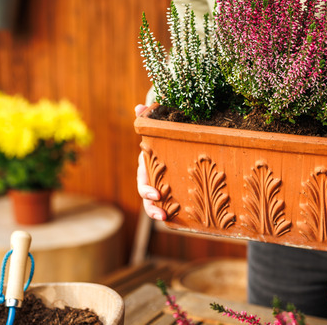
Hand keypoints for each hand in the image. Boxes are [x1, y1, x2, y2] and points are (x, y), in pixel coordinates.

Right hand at [135, 104, 166, 220]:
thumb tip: (140, 107)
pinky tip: (187, 218)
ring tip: (167, 219)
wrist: (171, 139)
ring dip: (159, 212)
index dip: (146, 189)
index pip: (142, 180)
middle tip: (161, 214)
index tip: (155, 194)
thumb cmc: (162, 133)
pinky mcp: (176, 189)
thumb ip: (147, 118)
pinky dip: (177, 211)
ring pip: (158, 204)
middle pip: (147, 198)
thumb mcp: (156, 125)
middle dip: (151, 208)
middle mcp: (153, 178)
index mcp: (147, 165)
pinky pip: (174, 202)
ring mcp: (163, 185)